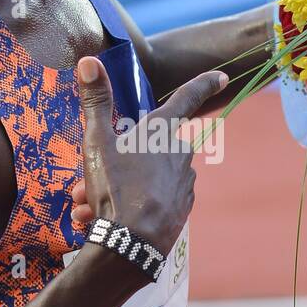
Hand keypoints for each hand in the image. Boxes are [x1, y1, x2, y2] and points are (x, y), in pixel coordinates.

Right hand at [73, 56, 227, 254]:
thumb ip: (95, 101)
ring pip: (146, 177)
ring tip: (88, 206)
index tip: (222, 76)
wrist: (132, 246)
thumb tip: (88, 61)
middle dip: (116, 162)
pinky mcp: (182, 209)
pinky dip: (131, 206)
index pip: (188, 98)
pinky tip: (109, 220)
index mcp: (162, 131)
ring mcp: (184, 183)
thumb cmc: (115, 188)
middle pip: (147, 148)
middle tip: (85, 183)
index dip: (204, 83)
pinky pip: (153, 200)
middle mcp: (179, 153)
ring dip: (118, 188)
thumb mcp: (97, 142)